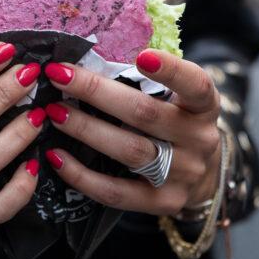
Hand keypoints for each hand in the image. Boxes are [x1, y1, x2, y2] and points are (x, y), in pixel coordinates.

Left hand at [39, 49, 222, 215]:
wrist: (202, 176)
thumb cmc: (176, 122)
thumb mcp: (178, 98)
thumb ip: (147, 82)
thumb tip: (87, 59)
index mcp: (204, 106)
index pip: (196, 85)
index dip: (171, 70)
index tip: (142, 56)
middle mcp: (199, 139)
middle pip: (145, 114)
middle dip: (97, 93)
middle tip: (59, 77)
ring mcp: (183, 174)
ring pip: (129, 151)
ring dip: (86, 129)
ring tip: (54, 112)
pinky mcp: (163, 202)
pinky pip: (117, 192)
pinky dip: (83, 175)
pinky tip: (56, 157)